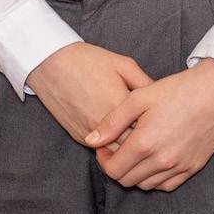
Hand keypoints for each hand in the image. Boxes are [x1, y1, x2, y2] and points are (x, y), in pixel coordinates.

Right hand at [25, 42, 152, 147]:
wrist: (52, 63)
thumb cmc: (89, 60)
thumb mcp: (123, 64)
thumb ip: (145, 82)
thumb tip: (161, 97)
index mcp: (119, 105)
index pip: (146, 129)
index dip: (157, 128)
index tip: (162, 122)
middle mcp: (104, 125)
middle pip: (133, 147)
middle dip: (144, 142)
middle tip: (153, 134)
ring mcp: (90, 134)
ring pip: (116, 154)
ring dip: (127, 148)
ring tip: (138, 138)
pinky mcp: (78, 137)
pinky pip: (100, 151)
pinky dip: (111, 147)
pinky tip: (119, 137)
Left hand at [86, 58, 213, 191]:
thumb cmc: (177, 90)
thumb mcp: (140, 97)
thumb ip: (112, 121)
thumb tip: (91, 140)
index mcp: (145, 143)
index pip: (112, 169)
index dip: (103, 160)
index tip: (103, 146)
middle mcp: (161, 161)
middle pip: (127, 180)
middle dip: (116, 167)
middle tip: (117, 148)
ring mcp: (178, 167)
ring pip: (145, 185)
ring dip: (135, 173)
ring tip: (135, 152)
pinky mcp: (192, 168)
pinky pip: (166, 185)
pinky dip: (155, 178)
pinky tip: (154, 159)